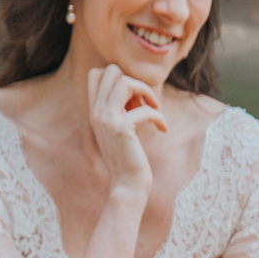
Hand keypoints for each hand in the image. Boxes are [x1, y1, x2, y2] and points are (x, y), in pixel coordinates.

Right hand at [86, 64, 166, 197]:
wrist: (127, 187)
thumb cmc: (128, 160)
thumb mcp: (120, 130)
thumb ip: (121, 109)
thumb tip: (136, 90)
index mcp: (95, 111)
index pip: (95, 74)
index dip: (118, 77)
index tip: (133, 98)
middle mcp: (97, 112)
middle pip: (110, 71)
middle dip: (133, 81)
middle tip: (144, 101)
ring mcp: (107, 120)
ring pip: (125, 82)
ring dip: (146, 91)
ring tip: (154, 109)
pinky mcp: (122, 129)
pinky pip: (145, 109)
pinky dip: (159, 116)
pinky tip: (163, 128)